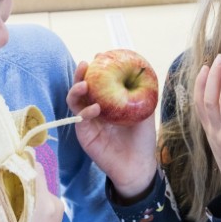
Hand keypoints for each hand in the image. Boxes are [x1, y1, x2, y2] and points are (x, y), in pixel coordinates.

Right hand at [0, 163, 62, 221]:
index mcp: (41, 209)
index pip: (32, 169)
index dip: (14, 162)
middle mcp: (53, 203)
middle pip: (33, 173)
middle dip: (13, 172)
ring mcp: (57, 206)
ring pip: (35, 183)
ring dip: (19, 184)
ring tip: (1, 194)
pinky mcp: (57, 211)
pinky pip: (39, 193)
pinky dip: (25, 193)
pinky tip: (13, 205)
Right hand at [67, 60, 157, 200]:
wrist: (138, 166)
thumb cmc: (142, 139)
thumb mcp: (145, 112)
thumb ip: (142, 94)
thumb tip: (142, 71)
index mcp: (108, 101)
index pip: (98, 81)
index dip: (96, 68)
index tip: (99, 56)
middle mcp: (95, 108)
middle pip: (82, 87)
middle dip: (81, 74)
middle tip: (85, 65)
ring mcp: (88, 121)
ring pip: (75, 101)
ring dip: (77, 90)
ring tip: (84, 85)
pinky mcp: (84, 135)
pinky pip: (80, 119)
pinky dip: (86, 112)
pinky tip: (96, 109)